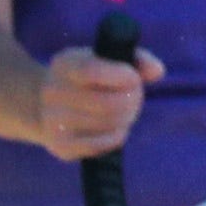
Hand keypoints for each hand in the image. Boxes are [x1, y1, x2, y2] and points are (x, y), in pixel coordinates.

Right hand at [32, 43, 159, 164]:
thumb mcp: (108, 60)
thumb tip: (157, 71)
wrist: (48, 106)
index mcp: (64, 64)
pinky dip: (116, 136)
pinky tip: (116, 127)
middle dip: (132, 101)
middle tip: (135, 98)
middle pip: (106, 103)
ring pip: (106, 123)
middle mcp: (52, 92)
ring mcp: (52, 121)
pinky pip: (99, 145)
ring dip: (126, 118)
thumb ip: (137, 60)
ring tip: (126, 112)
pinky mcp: (59, 145)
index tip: (134, 78)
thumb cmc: (90, 79)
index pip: (92, 71)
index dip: (123, 76)